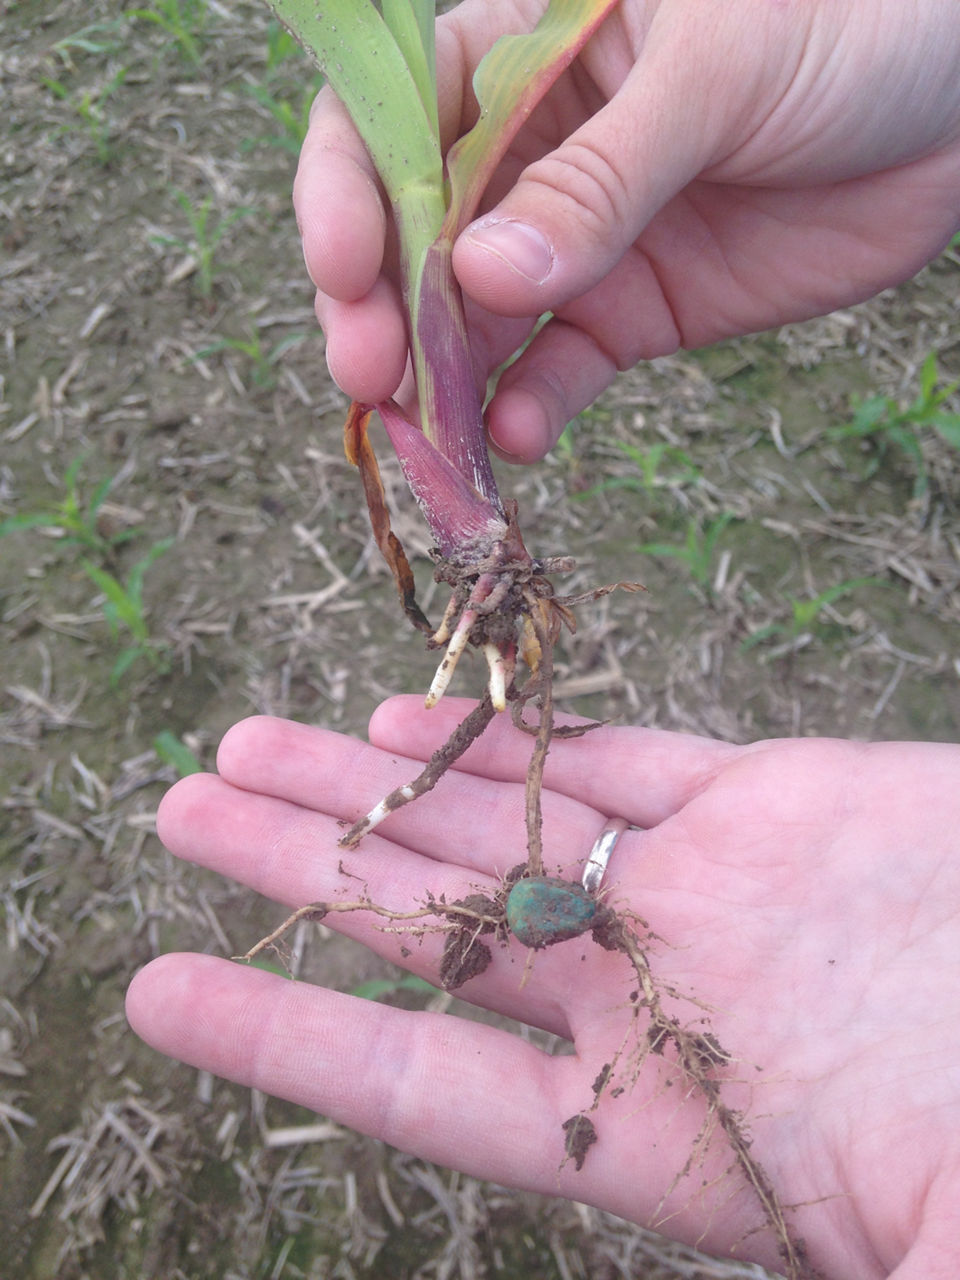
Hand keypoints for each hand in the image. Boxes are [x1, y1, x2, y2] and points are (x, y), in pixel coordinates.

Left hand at [127, 697, 959, 1279]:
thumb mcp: (930, 1262)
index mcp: (652, 1126)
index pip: (421, 1078)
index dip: (284, 1035)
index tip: (159, 994)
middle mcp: (645, 1000)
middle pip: (427, 922)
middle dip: (299, 863)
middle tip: (179, 807)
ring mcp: (698, 891)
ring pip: (495, 822)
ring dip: (371, 786)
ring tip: (248, 749)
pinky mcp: (763, 800)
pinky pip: (610, 762)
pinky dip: (516, 741)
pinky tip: (412, 720)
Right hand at [295, 0, 959, 461]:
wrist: (954, 107)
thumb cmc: (844, 23)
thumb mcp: (714, 75)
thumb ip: (600, 180)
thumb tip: (484, 275)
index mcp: (529, 53)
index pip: (395, 116)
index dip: (348, 193)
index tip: (345, 269)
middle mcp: (534, 152)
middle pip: (416, 236)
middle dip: (382, 308)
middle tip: (369, 376)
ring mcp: (580, 242)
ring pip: (478, 320)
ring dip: (443, 381)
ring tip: (426, 439)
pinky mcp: (633, 312)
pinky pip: (562, 369)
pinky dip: (531, 408)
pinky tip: (516, 439)